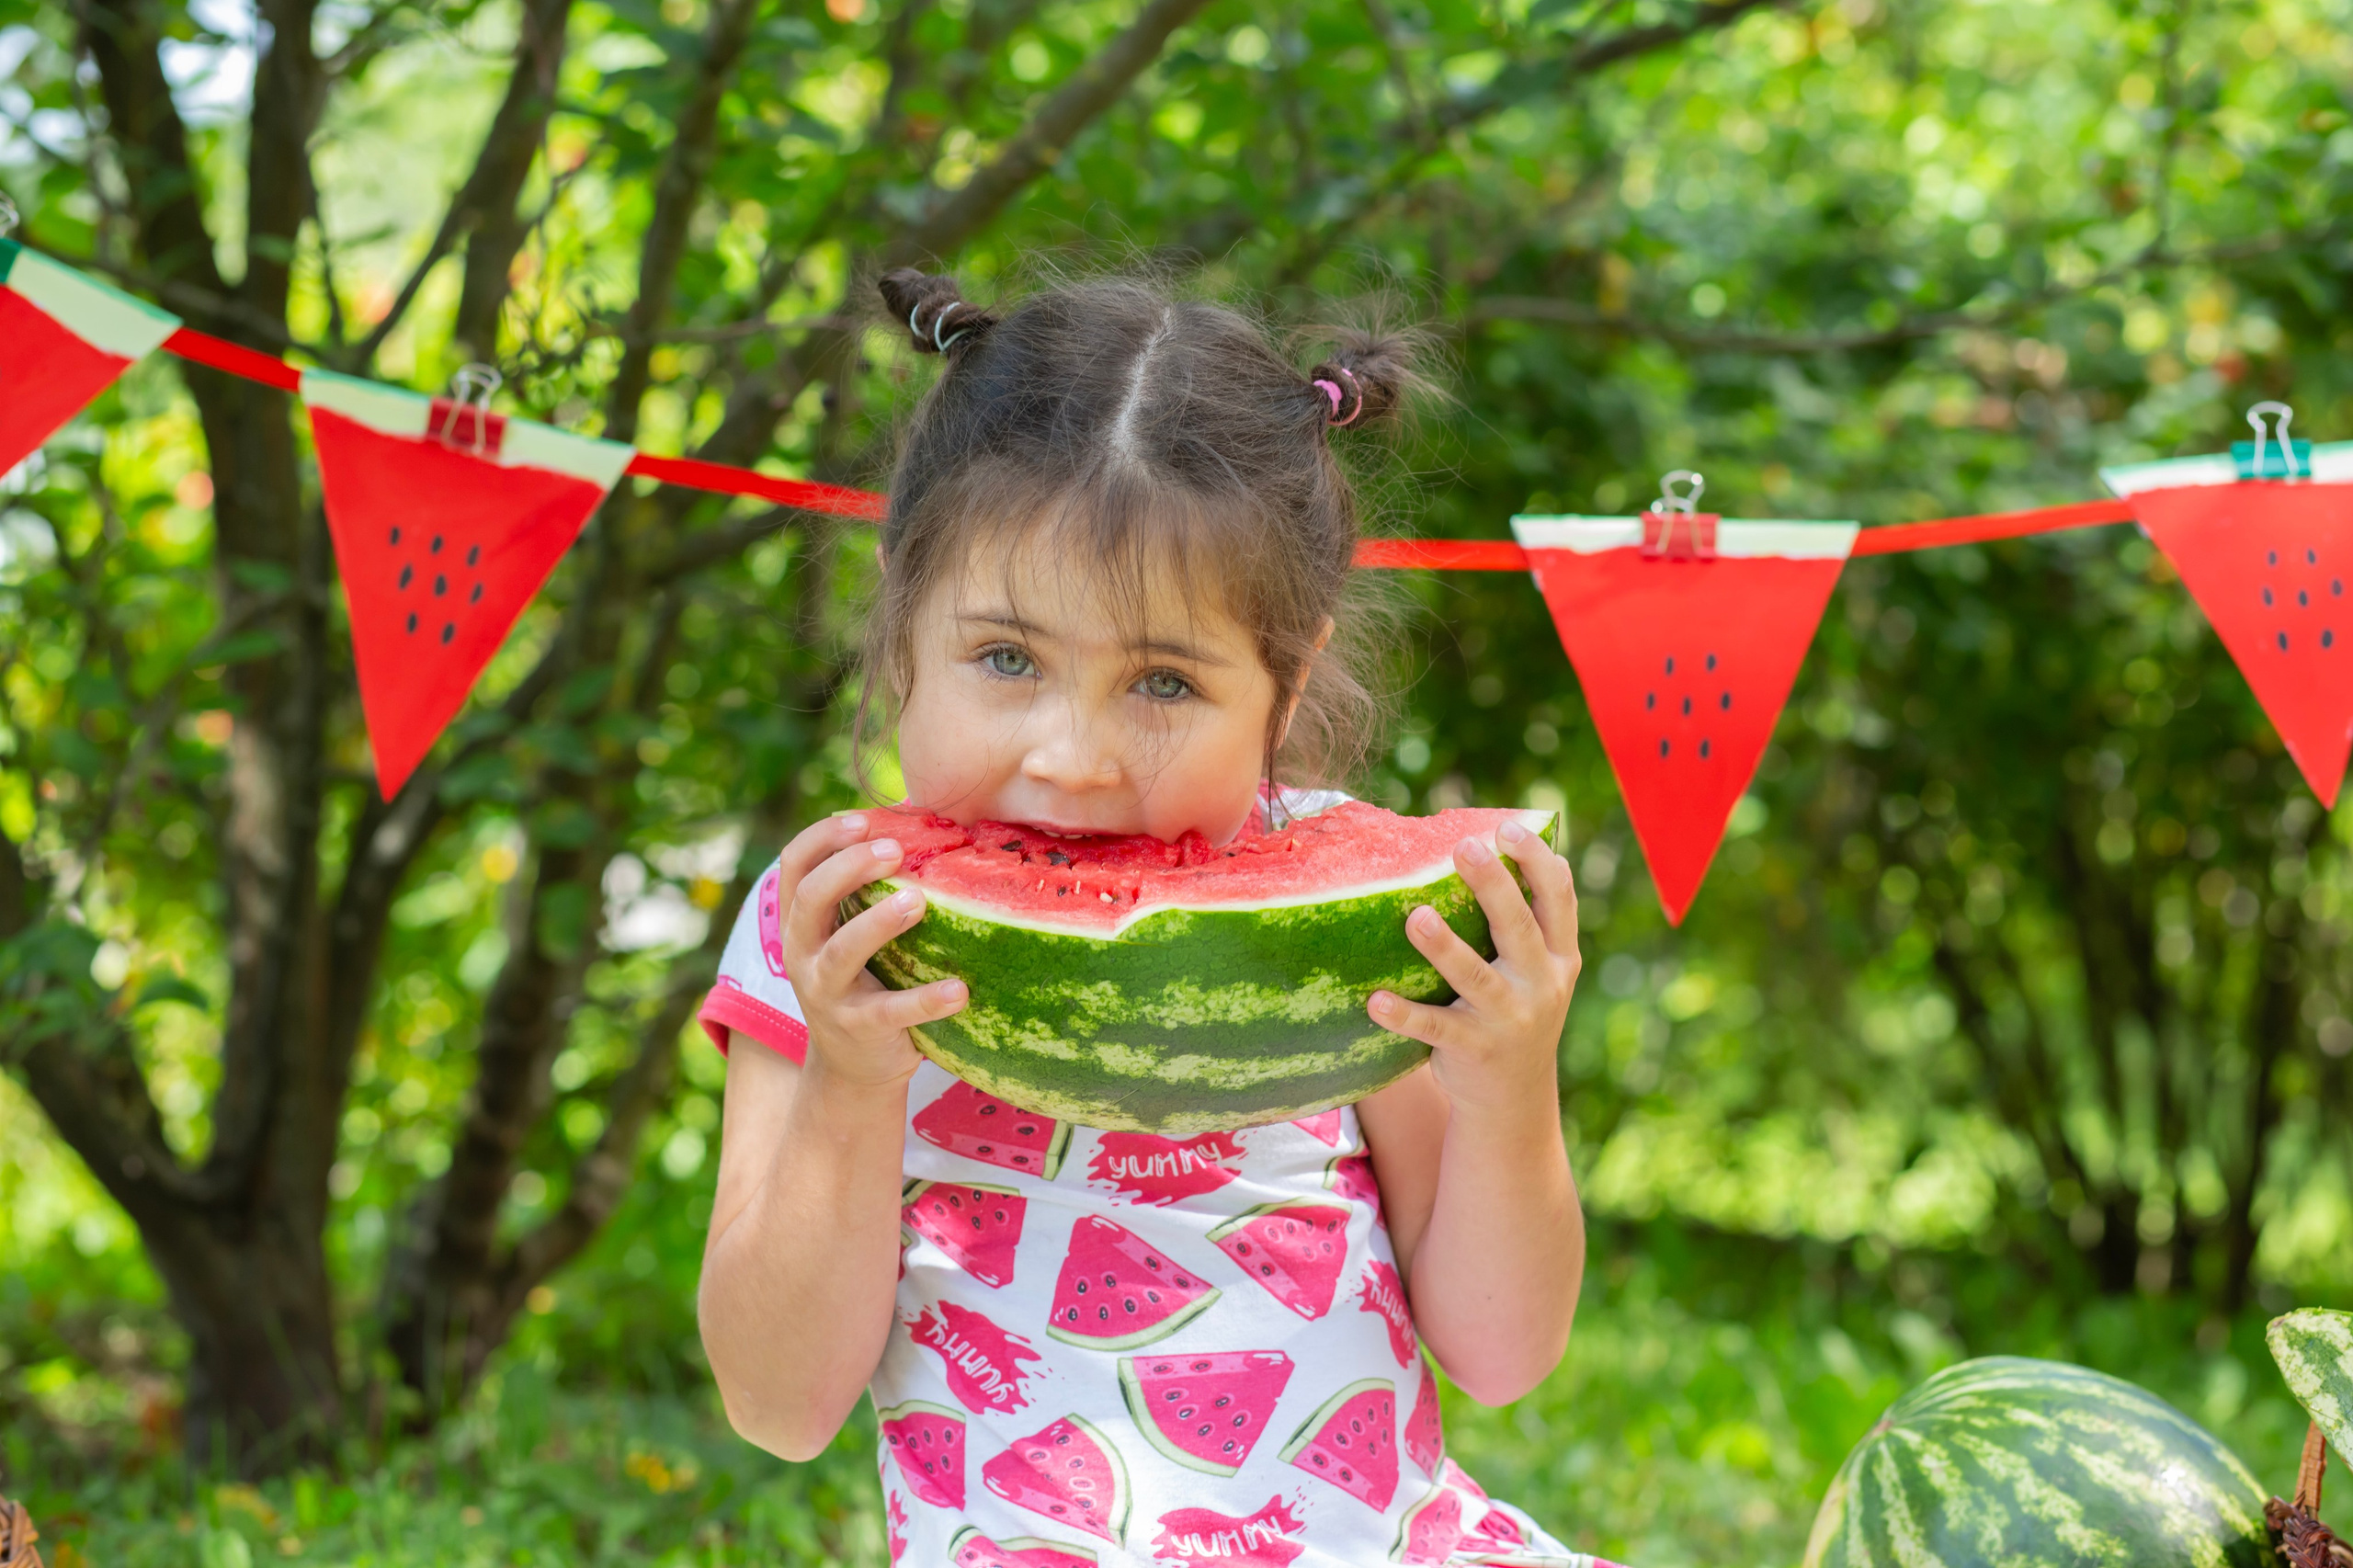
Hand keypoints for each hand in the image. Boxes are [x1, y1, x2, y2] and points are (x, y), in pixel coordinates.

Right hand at [775, 812, 967, 1090]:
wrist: (852, 1065)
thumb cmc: (865, 978)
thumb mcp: (851, 933)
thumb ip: (869, 889)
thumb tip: (926, 824)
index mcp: (801, 920)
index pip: (795, 864)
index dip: (823, 836)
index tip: (864, 820)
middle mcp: (804, 952)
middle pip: (812, 898)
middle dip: (850, 867)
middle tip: (895, 851)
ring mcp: (826, 991)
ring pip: (843, 950)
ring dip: (880, 921)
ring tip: (919, 901)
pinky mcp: (859, 1027)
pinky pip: (892, 1011)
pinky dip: (926, 1000)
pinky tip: (959, 990)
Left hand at [1367, 819, 1579, 1110]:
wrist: (1515, 1100)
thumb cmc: (1514, 1011)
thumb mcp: (1537, 970)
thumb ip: (1526, 923)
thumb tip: (1486, 846)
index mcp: (1559, 956)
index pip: (1559, 898)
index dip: (1538, 860)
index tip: (1508, 828)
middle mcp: (1541, 985)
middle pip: (1519, 927)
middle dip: (1494, 885)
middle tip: (1464, 847)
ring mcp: (1509, 1019)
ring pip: (1475, 978)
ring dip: (1445, 947)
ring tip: (1416, 917)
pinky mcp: (1474, 1050)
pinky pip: (1435, 1029)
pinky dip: (1405, 1015)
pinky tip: (1375, 1000)